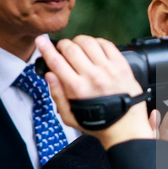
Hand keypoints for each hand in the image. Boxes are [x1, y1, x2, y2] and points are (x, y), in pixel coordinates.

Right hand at [35, 34, 153, 148]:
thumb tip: (49, 75)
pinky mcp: (121, 65)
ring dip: (79, 41)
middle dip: (62, 45)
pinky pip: (106, 44)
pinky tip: (94, 49)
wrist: (126, 127)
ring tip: (78, 48)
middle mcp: (92, 76)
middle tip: (62, 50)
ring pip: (88, 42)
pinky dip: (97, 42)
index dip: (46, 49)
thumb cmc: (98, 123)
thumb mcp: (70, 117)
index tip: (41, 41)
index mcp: (77, 89)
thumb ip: (57, 95)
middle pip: (71, 48)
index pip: (56, 62)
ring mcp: (108, 69)